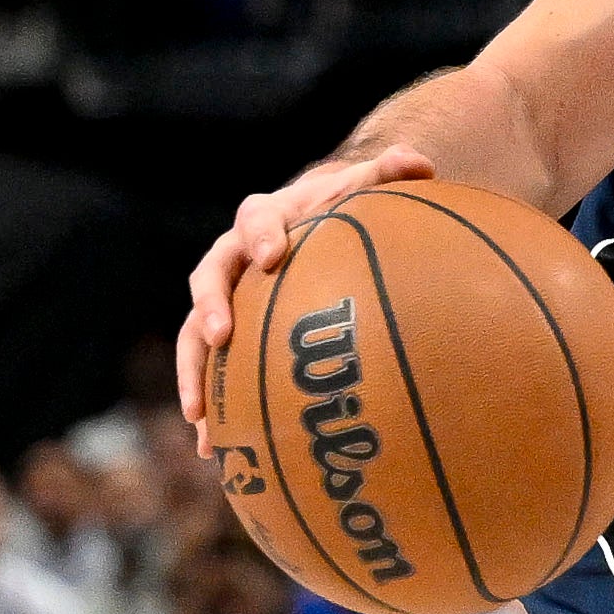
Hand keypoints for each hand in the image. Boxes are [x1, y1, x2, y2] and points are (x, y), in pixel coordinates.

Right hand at [180, 142, 434, 438]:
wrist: (320, 221)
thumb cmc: (348, 205)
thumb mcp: (369, 186)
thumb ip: (391, 172)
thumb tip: (419, 163)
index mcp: (267, 216)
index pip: (256, 217)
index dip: (261, 234)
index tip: (271, 255)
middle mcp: (236, 256)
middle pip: (209, 276)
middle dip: (210, 306)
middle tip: (221, 336)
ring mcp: (229, 298)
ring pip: (196, 333)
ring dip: (195, 372)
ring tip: (199, 420)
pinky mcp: (231, 335)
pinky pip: (213, 370)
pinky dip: (214, 408)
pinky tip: (218, 451)